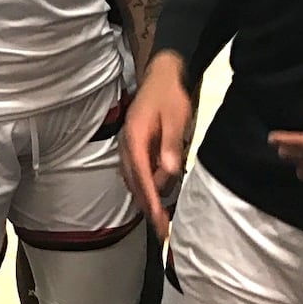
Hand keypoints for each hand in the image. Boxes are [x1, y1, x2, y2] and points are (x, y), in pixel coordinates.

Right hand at [119, 52, 192, 236]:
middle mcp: (127, 143)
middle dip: (146, 205)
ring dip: (144, 196)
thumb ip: (171, 145)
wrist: (162, 74)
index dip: (150, 200)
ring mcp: (128, 143)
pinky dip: (144, 184)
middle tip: (161, 229)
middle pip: (133, 181)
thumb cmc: (170, 96)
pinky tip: (154, 191)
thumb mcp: (176, 118)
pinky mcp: (134, 142)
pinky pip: (136, 169)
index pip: (141, 176)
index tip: (158, 221)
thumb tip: (169, 172)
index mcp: (135, 137)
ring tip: (159, 215)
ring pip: (132, 177)